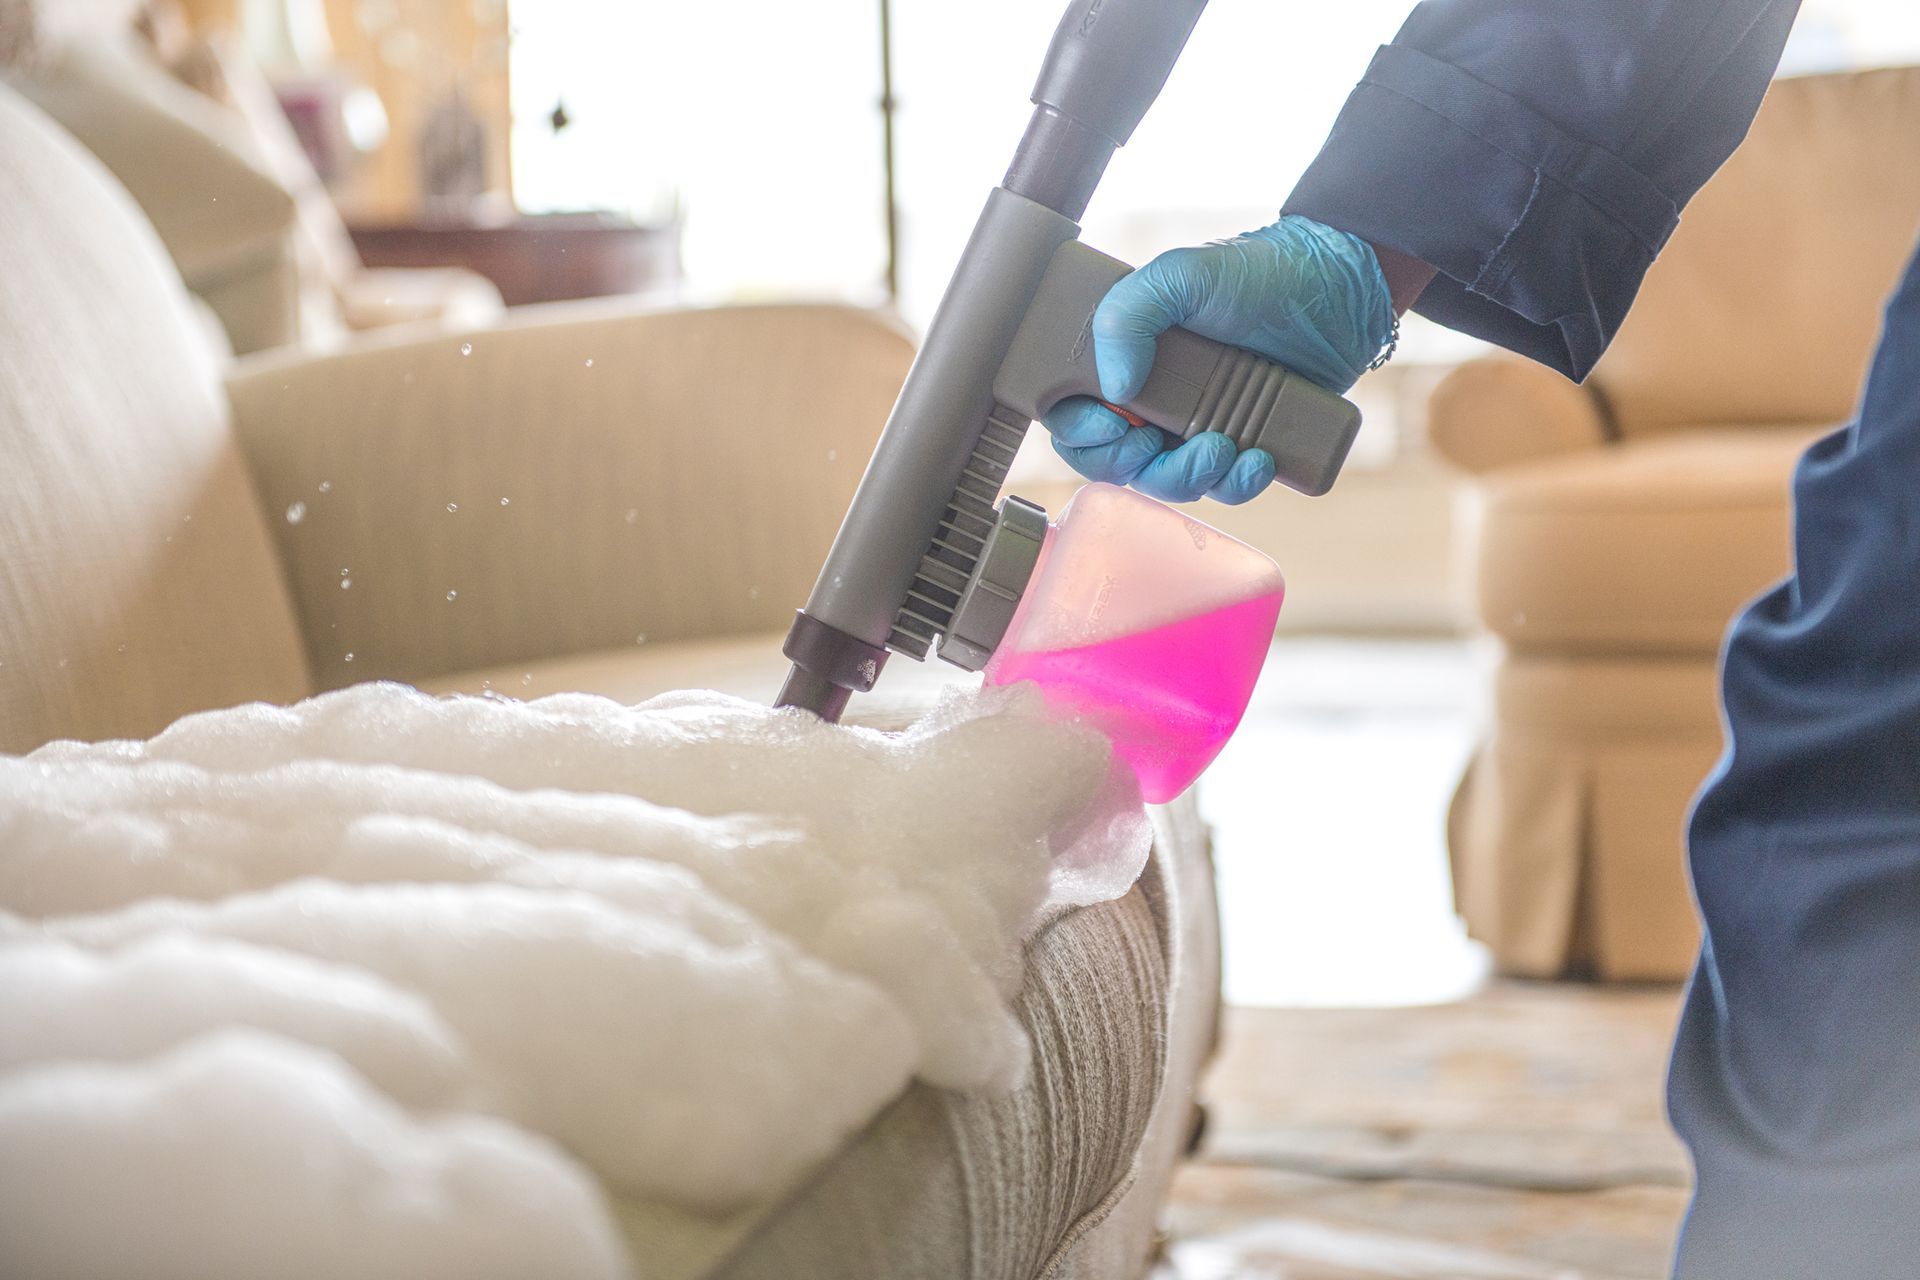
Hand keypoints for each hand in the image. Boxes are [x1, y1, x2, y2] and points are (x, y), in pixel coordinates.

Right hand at [1042, 214, 1393, 503]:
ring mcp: (1195, 427)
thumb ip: (1127, 316)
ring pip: (1167, 482)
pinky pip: (1223, 488)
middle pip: (1114, 461)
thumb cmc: (1256, 273)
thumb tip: (1115, 390)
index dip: (1080, 432)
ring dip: (1188, 477)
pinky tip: (1260, 459)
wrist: (1337, 292)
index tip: (1112, 423)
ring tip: (1223, 447)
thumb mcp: (1180, 275)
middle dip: (1132, 464)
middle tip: (1156, 440)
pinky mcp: (1240, 447)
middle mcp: (1152, 397)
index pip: (1072, 414)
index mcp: (1122, 358)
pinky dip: (1236, 485)